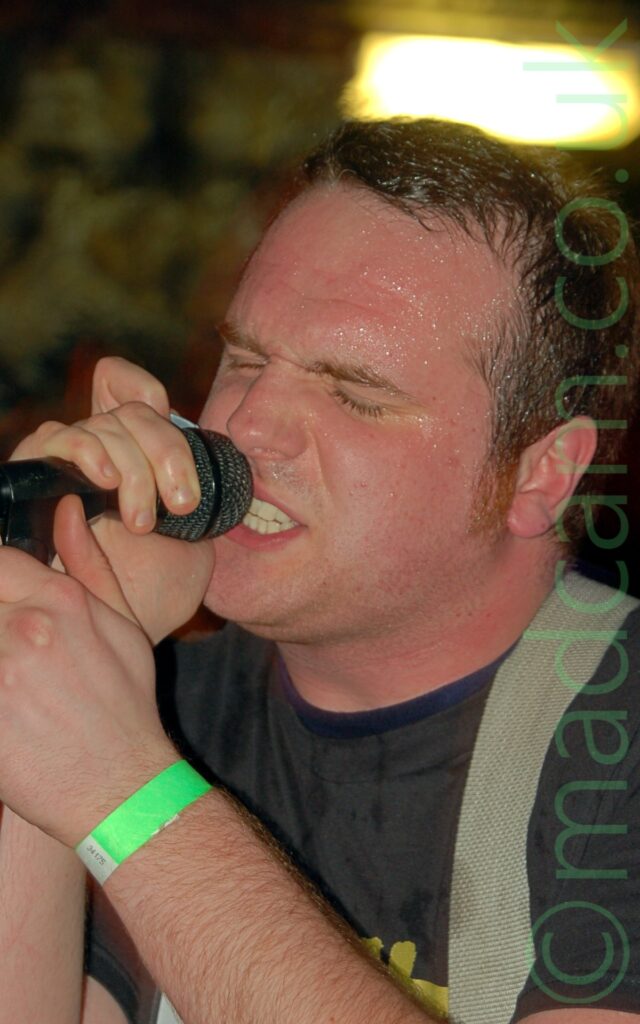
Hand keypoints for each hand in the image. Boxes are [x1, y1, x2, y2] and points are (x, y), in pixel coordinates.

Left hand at [0, 496, 176, 845]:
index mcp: (60, 601)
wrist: (120, 784)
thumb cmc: (124, 705)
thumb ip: (89, 563)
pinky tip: (3, 698)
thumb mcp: (121, 626)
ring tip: (8, 668)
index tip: (3, 593)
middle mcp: (23, 629)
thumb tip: (68, 510)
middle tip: (9, 639)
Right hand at [10, 358, 215, 642]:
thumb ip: (202, 512)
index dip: (143, 387)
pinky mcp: (34, 473)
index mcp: (138, 455)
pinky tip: (106, 483)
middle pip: (134, 410)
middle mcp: (100, 449)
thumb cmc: (155, 593)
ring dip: (134, 470)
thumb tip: (198, 479)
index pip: (131, 388)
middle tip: (181, 505)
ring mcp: (67, 459)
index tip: (177, 425)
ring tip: (143, 520)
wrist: (115, 629)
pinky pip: (54, 438)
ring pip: (104, 425)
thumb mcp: (195, 549)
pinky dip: (87, 453)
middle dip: (167, 453)